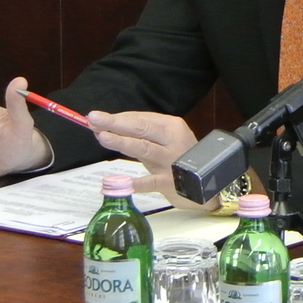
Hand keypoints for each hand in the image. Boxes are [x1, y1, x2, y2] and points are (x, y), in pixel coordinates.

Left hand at [85, 110, 206, 209]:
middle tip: (94, 118)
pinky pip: (152, 182)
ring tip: (102, 137)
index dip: (117, 119)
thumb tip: (105, 129)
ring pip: (145, 149)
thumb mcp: (164, 142)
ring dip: (123, 142)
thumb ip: (139, 137)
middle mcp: (172, 141)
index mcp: (171, 126)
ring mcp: (172, 162)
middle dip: (116, 123)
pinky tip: (123, 182)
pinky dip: (138, 183)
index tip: (96, 119)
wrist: (208, 183)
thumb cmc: (180, 158)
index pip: (141, 119)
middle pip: (142, 129)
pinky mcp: (170, 182)